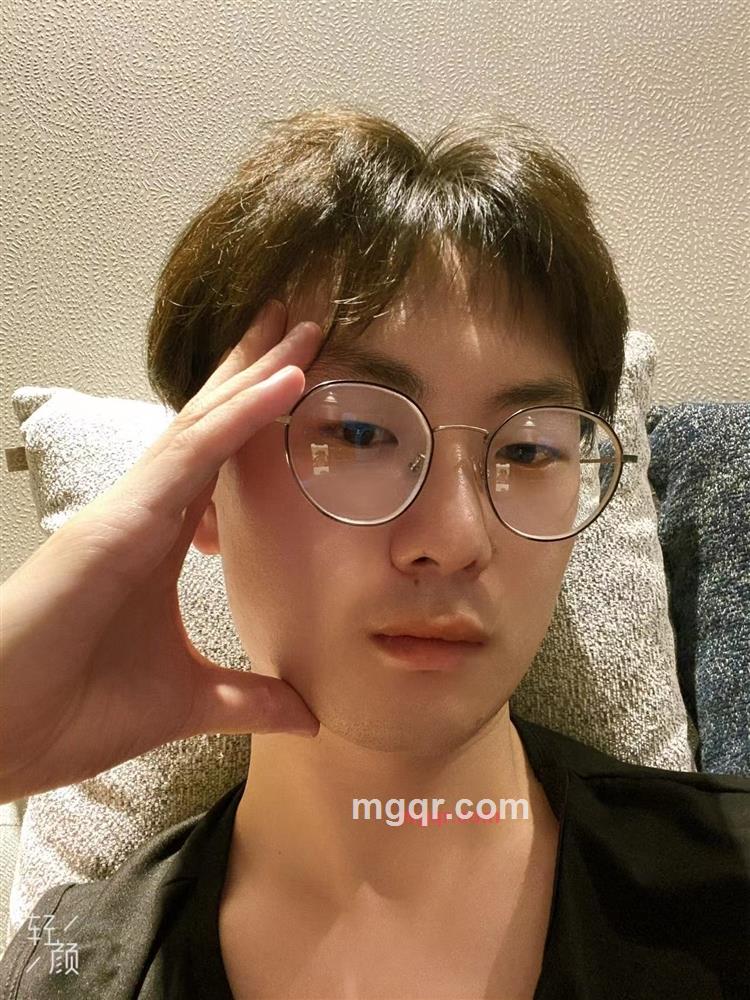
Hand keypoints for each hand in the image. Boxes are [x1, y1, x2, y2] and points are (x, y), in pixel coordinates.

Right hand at [0, 299, 322, 803]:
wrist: (0, 734)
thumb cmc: (72, 709)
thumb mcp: (185, 700)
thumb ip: (246, 697)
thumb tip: (309, 711)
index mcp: (161, 540)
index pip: (222, 462)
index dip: (259, 418)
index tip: (302, 382)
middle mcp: (146, 511)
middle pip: (215, 426)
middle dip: (258, 372)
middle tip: (308, 324)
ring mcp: (131, 509)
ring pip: (204, 424)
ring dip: (254, 375)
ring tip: (301, 328)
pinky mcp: (119, 520)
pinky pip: (192, 455)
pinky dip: (241, 417)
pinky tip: (284, 383)